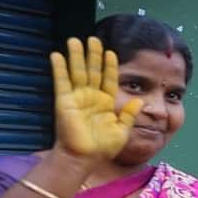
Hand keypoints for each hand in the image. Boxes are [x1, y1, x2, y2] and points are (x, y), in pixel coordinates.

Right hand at [51, 37, 141, 163]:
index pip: (108, 79)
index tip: (111, 52)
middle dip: (93, 55)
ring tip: (75, 40)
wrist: (85, 158)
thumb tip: (140, 101)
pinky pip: (61, 82)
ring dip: (76, 56)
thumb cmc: (104, 147)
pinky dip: (59, 68)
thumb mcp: (122, 130)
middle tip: (94, 38)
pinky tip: (57, 55)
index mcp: (106, 102)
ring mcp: (77, 98)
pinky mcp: (64, 101)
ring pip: (77, 72)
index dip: (109, 66)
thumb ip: (129, 114)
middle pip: (93, 71)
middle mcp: (91, 97)